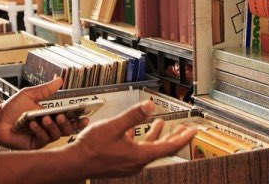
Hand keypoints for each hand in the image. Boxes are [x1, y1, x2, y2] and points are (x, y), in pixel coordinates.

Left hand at [0, 77, 86, 149]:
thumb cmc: (12, 108)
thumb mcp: (30, 94)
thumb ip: (46, 89)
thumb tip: (60, 79)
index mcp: (51, 116)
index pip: (69, 120)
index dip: (79, 120)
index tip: (86, 117)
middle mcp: (49, 128)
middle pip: (66, 129)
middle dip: (67, 123)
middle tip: (61, 115)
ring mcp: (42, 137)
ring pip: (56, 135)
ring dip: (52, 126)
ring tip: (44, 118)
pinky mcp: (34, 145)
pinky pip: (43, 140)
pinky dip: (40, 131)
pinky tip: (33, 125)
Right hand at [68, 100, 196, 177]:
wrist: (75, 163)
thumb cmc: (92, 148)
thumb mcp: (114, 127)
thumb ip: (133, 115)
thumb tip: (150, 105)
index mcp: (140, 155)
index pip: (168, 147)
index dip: (182, 138)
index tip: (193, 131)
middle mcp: (137, 162)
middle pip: (162, 149)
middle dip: (174, 137)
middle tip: (186, 129)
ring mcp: (129, 164)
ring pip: (149, 149)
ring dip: (158, 136)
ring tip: (163, 124)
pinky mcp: (122, 162)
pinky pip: (138, 150)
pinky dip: (142, 139)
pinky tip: (136, 130)